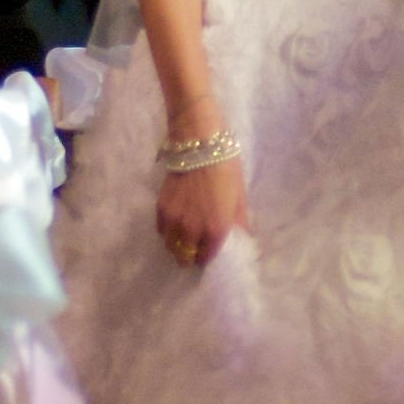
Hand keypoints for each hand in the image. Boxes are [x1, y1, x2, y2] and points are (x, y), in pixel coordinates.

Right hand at [156, 153, 245, 268]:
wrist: (200, 145)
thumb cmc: (226, 169)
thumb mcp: (240, 197)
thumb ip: (239, 221)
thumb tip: (242, 235)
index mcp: (215, 230)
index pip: (205, 258)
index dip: (206, 258)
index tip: (207, 253)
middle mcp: (192, 230)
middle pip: (184, 257)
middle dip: (190, 255)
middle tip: (194, 248)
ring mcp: (174, 221)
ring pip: (170, 246)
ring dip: (176, 245)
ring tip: (183, 238)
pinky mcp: (161, 208)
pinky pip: (161, 230)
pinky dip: (167, 232)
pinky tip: (174, 224)